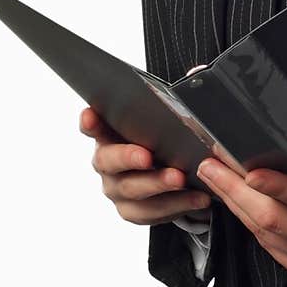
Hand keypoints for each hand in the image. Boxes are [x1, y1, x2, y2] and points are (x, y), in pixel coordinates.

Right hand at [79, 105, 213, 225]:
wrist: (175, 176)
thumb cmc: (165, 142)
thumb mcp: (166, 122)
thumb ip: (175, 100)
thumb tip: (196, 75)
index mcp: (110, 135)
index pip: (93, 126)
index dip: (90, 121)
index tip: (91, 115)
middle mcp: (107, 163)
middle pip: (107, 161)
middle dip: (128, 157)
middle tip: (148, 155)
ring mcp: (117, 189)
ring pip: (131, 190)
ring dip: (157, 184)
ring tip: (180, 178)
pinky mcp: (133, 211)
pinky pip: (151, 211)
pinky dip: (176, 204)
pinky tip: (196, 197)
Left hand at [196, 96, 286, 284]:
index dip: (278, 187)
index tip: (250, 171)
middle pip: (273, 221)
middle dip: (235, 193)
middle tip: (209, 165)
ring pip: (265, 236)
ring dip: (236, 207)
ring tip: (212, 177)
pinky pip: (272, 249)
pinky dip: (251, 225)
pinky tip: (236, 203)